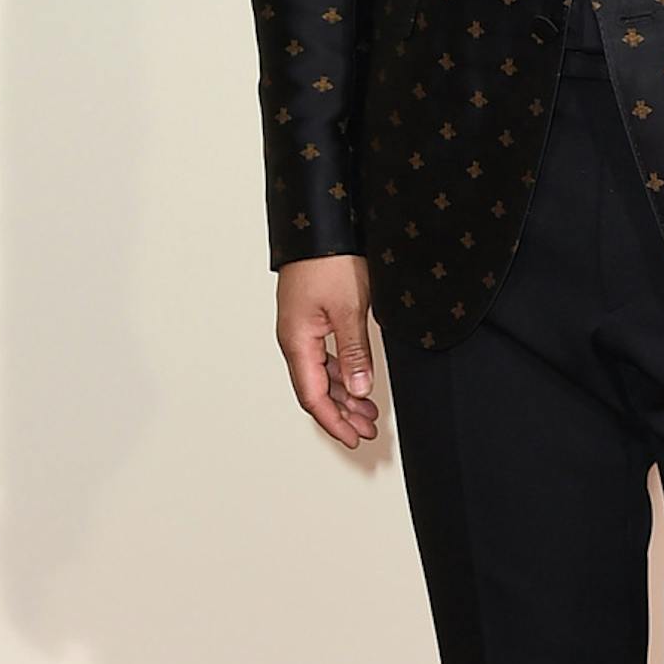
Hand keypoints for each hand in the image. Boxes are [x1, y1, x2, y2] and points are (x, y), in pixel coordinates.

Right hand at [275, 255, 380, 449]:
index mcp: (297, 342)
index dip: (334, 422)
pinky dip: (344, 373)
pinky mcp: (311, 318)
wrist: (320, 225)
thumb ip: (355, 353)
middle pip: (316, 390)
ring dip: (345, 394)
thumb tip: (360, 391)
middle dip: (342, 413)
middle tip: (367, 430)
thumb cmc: (328, 260)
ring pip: (322, 375)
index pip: (313, 397)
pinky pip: (325, 357)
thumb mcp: (349, 310)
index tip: (353, 438)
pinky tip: (359, 381)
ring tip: (369, 410)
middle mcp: (295, 340)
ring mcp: (301, 330)